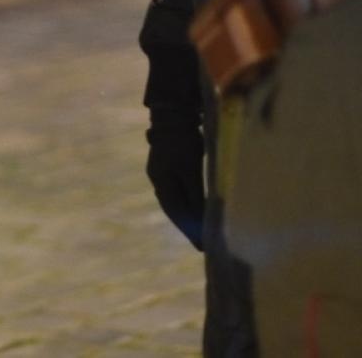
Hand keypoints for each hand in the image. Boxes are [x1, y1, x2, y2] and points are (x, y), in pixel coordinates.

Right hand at [145, 118, 206, 249]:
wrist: (172, 115)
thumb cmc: (183, 143)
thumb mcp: (190, 170)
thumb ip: (195, 194)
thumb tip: (201, 218)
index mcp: (162, 184)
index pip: (177, 214)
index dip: (190, 231)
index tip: (202, 246)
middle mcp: (158, 181)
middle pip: (174, 209)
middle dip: (188, 225)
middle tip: (202, 241)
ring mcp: (160, 172)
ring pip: (175, 199)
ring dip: (187, 213)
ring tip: (200, 226)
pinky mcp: (166, 165)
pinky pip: (176, 189)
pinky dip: (186, 200)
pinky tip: (194, 204)